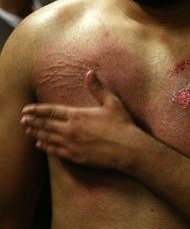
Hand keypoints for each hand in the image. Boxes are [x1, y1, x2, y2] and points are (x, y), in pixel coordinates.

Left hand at [20, 70, 139, 169]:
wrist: (127, 149)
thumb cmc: (122, 124)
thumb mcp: (112, 102)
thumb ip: (98, 88)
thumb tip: (90, 72)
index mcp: (77, 115)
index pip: (51, 110)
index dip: (37, 110)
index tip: (26, 109)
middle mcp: (70, 129)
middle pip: (45, 124)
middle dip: (33, 121)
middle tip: (23, 120)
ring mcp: (71, 144)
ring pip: (47, 137)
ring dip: (36, 133)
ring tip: (27, 130)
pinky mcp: (74, 156)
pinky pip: (54, 150)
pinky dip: (45, 146)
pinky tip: (40, 144)